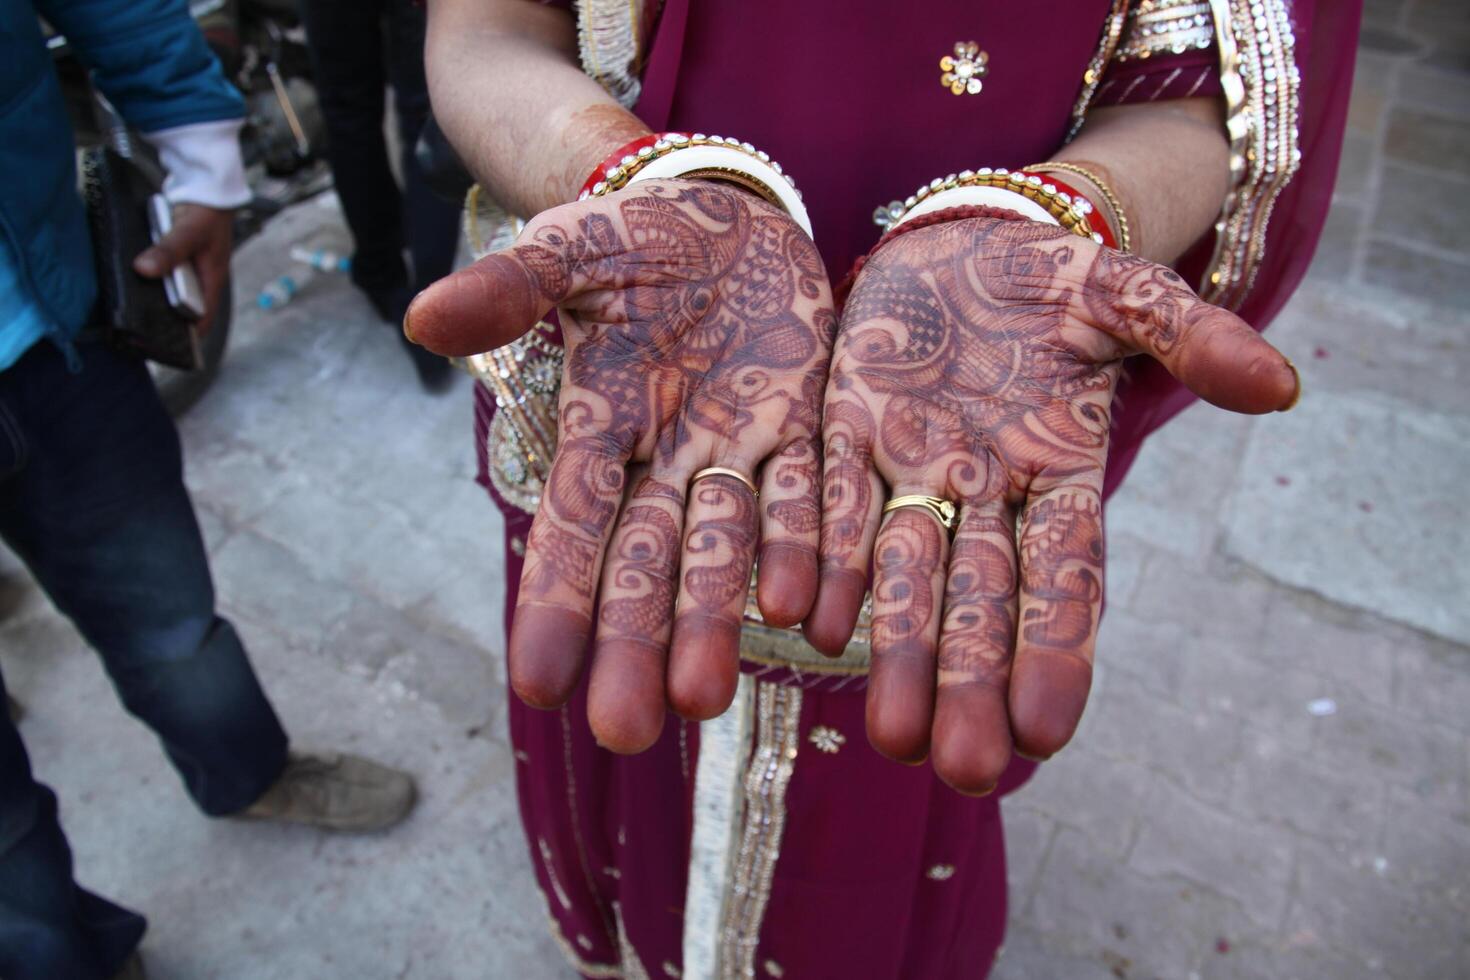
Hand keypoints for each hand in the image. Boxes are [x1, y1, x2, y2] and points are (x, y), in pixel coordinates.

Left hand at [132, 202, 233, 334]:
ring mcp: (188, 268)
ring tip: (131, 311)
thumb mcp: (188, 232)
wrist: (208, 185)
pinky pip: (162, 276)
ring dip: (155, 300)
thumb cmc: (207, 212)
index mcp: (211, 280)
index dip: (188, 336)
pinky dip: (150, 280)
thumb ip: (169, 251)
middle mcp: (201, 279)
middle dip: (165, 321)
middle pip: (183, 309)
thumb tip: (144, 269)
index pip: (203, 319)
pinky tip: (133, 282)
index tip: (166, 347)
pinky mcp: (176, 257)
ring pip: (171, 292)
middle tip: (138, 332)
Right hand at [407, 180, 835, 750]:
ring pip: (726, 546)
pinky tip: (804, 618)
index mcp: (598, 422)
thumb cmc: (628, 238)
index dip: (555, 596)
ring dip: (716, 621)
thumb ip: (507, 289)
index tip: (536, 680)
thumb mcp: (566, 250)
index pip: (571, 522)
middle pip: (648, 561)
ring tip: (705, 700)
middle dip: (636, 642)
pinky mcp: (801, 424)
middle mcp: (663, 455)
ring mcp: (736, 445)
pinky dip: (806, 550)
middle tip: (626, 732)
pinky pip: (808, 493)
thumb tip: (421, 318)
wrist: (719, 214)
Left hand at [805, 212, 1296, 793]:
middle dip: (969, 683)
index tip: (1050, 732)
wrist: (963, 238)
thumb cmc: (1053, 277)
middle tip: (961, 770)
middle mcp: (983, 491)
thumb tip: (1282, 386)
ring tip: (890, 738)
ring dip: (894, 651)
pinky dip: (822, 562)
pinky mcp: (844, 432)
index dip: (1058, 650)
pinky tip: (809, 622)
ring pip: (903, 573)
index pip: (1066, 576)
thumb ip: (1189, 335)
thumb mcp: (1124, 293)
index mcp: (1059, 471)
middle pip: (978, 600)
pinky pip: (831, 504)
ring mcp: (909, 468)